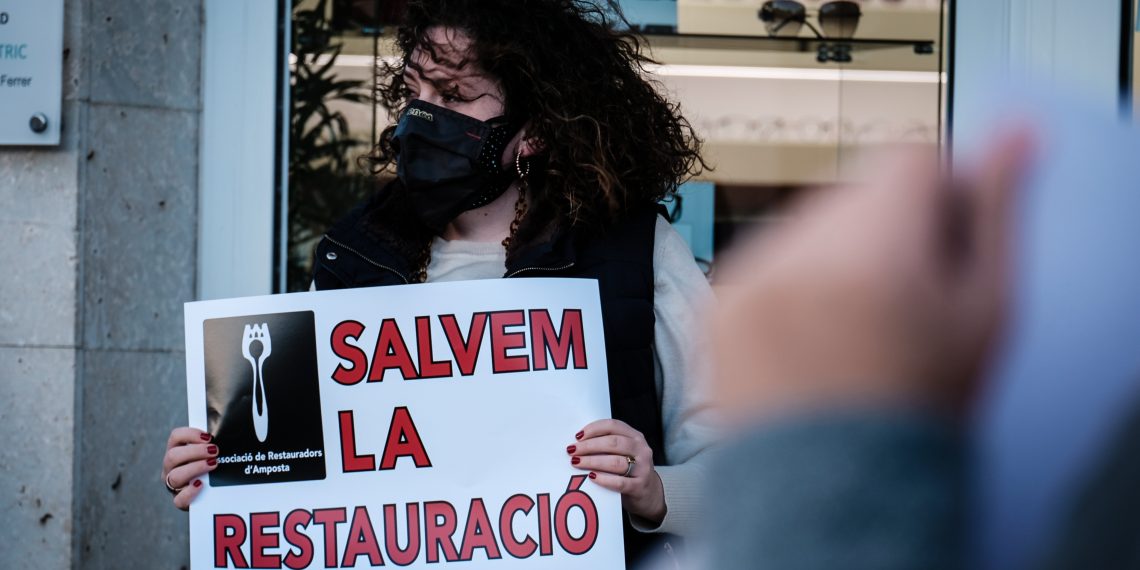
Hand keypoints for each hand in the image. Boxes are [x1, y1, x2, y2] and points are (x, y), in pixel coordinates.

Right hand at [162, 427, 218, 509]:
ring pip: (175, 476)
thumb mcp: (212, 452)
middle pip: (173, 456)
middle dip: (195, 451)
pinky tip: (201, 485)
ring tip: (214, 464)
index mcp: (177, 450)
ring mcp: (173, 485)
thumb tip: (230, 432)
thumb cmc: (213, 466)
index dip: (190, 434)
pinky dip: (189, 492)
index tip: (209, 437)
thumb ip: (215, 442)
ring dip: (195, 468)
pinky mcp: (180, 501)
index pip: (176, 437)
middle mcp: (171, 467)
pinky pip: (179, 499)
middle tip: (215, 451)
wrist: (214, 492)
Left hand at [568, 419, 665, 524]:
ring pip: (615, 462)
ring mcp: (642, 468)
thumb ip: (608, 445)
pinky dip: (604, 479)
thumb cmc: (630, 470)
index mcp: (635, 437)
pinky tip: (591, 477)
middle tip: (573, 450)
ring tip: (577, 462)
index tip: (578, 436)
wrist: (649, 494)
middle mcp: (641, 450)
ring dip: (592, 461)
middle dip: (589, 446)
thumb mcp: (625, 452)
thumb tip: (579, 442)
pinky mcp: (639, 487)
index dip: (594, 429)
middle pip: (613, 443)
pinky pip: (619, 482)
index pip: (613, 426)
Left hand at [712, 130, 1033, 423]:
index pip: (909, 160)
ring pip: (808, 222)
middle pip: (855, 191)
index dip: (937, 198)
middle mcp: (797, 253)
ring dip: (835, 255)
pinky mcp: (715, 303)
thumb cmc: (917, 411)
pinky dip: (791, 285)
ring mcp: (747, 278)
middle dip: (885, 229)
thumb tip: (1015, 134)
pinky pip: (766, 258)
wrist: (832, 491)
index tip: (940, 249)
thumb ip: (994, 214)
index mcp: (871, 252)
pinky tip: (812, 340)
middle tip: (898, 302)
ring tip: (852, 330)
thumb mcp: (983, 313)